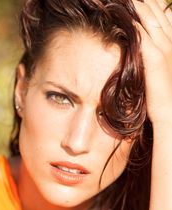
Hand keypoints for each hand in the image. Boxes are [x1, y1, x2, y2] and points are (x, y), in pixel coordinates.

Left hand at [133, 0, 171, 124]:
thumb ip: (155, 60)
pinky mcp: (155, 57)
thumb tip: (144, 53)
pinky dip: (137, 21)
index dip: (154, 6)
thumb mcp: (161, 72)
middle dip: (147, 2)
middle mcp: (170, 44)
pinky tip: (129, 13)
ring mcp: (164, 49)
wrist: (170, 111)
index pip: (164, 19)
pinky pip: (144, 34)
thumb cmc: (164, 96)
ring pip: (151, 20)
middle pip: (158, 15)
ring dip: (141, 5)